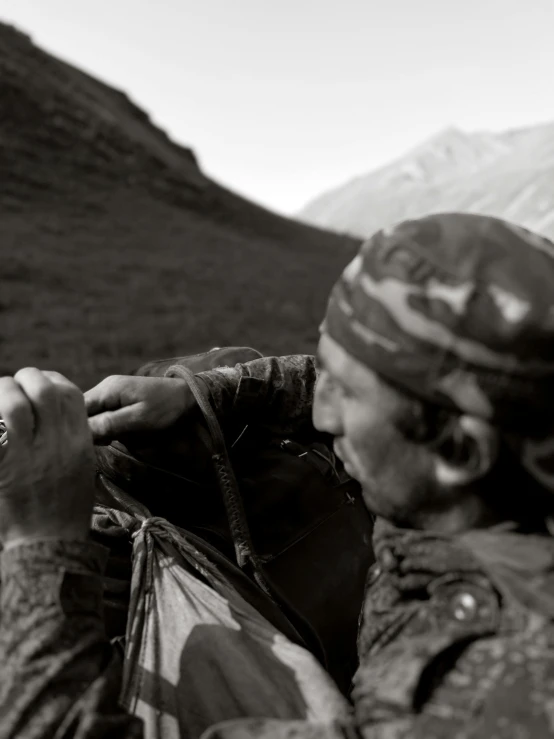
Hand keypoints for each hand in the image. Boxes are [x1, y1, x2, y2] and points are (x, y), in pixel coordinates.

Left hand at [0, 368, 95, 545]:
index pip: (68, 392)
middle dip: (24, 378)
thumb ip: (70, 437)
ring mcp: (29, 456)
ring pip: (13, 404)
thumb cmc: (66, 507)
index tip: (38, 385)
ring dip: (1, 392)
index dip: (51, 380)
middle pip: (42, 389)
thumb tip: (51, 410)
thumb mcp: (81, 466)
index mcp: (78, 441)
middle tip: (12, 387)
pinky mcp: (4, 468)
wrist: (49, 544)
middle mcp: (57, 443)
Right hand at [85, 375, 197, 444]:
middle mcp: (105, 388)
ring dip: (98, 429)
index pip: (77, 409)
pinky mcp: (119, 400)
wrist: (188, 396)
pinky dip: (106, 426)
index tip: (85, 444)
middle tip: (103, 442)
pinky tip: (116, 434)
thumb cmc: (165, 407)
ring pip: (92, 415)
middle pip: (82, 412)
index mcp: (107, 390)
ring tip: (112, 438)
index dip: (77, 428)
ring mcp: (111, 392)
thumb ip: (111, 424)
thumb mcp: (140, 418)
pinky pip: (103, 414)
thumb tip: (83, 432)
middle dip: (88, 430)